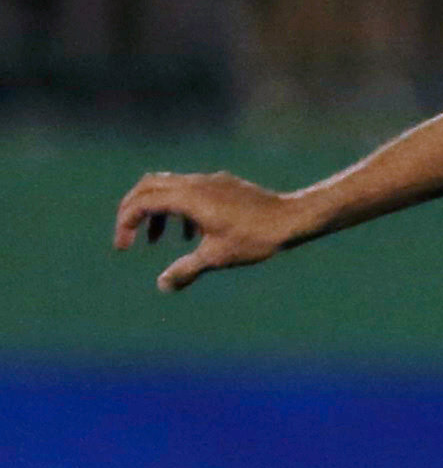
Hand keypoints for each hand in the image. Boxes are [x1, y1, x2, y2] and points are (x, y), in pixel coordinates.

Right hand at [114, 171, 311, 291]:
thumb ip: (186, 270)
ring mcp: (210, 181)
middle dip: (132, 210)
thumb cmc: (256, 237)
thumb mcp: (217, 257)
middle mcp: (196, 183)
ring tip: (156, 242)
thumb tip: (163, 286)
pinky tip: (191, 236)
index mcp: (188, 197)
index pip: (141, 202)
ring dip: (157, 213)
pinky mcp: (223, 186)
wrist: (293, 218)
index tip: (124, 248)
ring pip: (169, 189)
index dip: (125, 223)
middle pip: (147, 186)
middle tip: (127, 236)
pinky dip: (179, 211)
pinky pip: (190, 192)